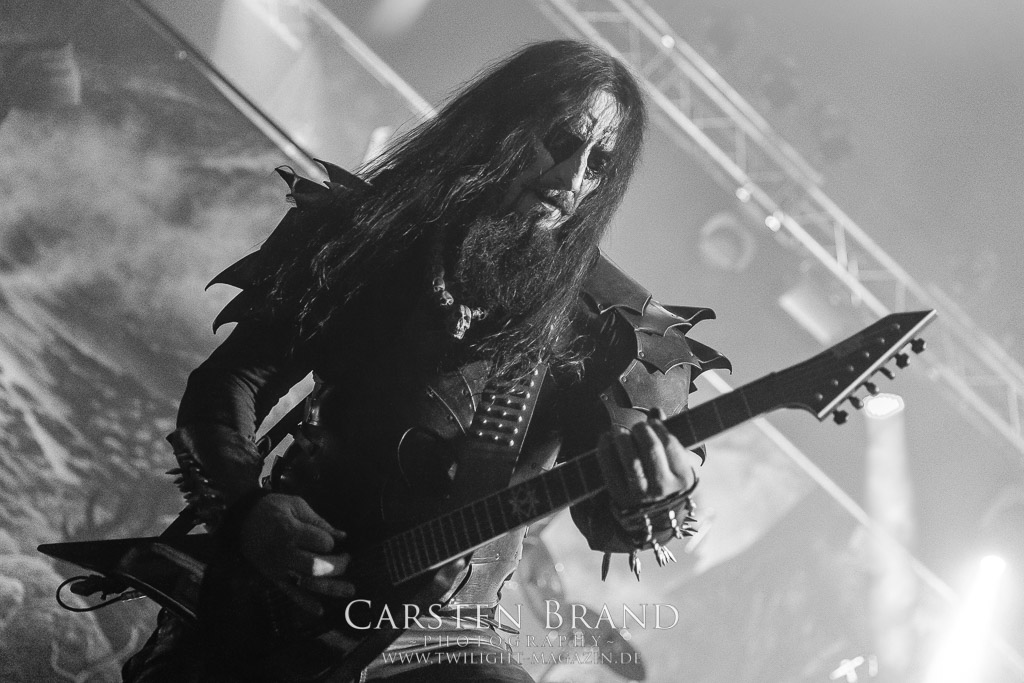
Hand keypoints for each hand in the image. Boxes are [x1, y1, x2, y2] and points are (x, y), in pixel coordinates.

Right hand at [236, 493, 353, 614]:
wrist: (242, 521)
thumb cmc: (271, 508)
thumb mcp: (295, 505)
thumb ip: (319, 521)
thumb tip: (342, 536)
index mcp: (290, 532)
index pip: (322, 543)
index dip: (332, 542)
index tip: (333, 539)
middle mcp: (285, 553)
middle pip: (316, 566)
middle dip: (337, 566)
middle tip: (347, 560)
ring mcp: (278, 568)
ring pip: (307, 583)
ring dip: (330, 588)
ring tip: (349, 590)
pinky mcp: (273, 577)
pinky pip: (290, 593)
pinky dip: (305, 603)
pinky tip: (320, 611)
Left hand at [596, 410, 699, 510]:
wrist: (654, 517)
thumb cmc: (667, 480)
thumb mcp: (676, 463)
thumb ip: (667, 435)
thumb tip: (656, 410)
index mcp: (682, 478)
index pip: (669, 445)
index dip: (659, 427)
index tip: (653, 421)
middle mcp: (662, 488)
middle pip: (650, 449)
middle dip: (641, 431)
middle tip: (637, 426)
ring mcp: (640, 494)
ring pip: (630, 460)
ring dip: (622, 438)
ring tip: (618, 429)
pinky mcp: (620, 496)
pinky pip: (609, 468)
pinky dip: (605, 449)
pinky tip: (606, 438)